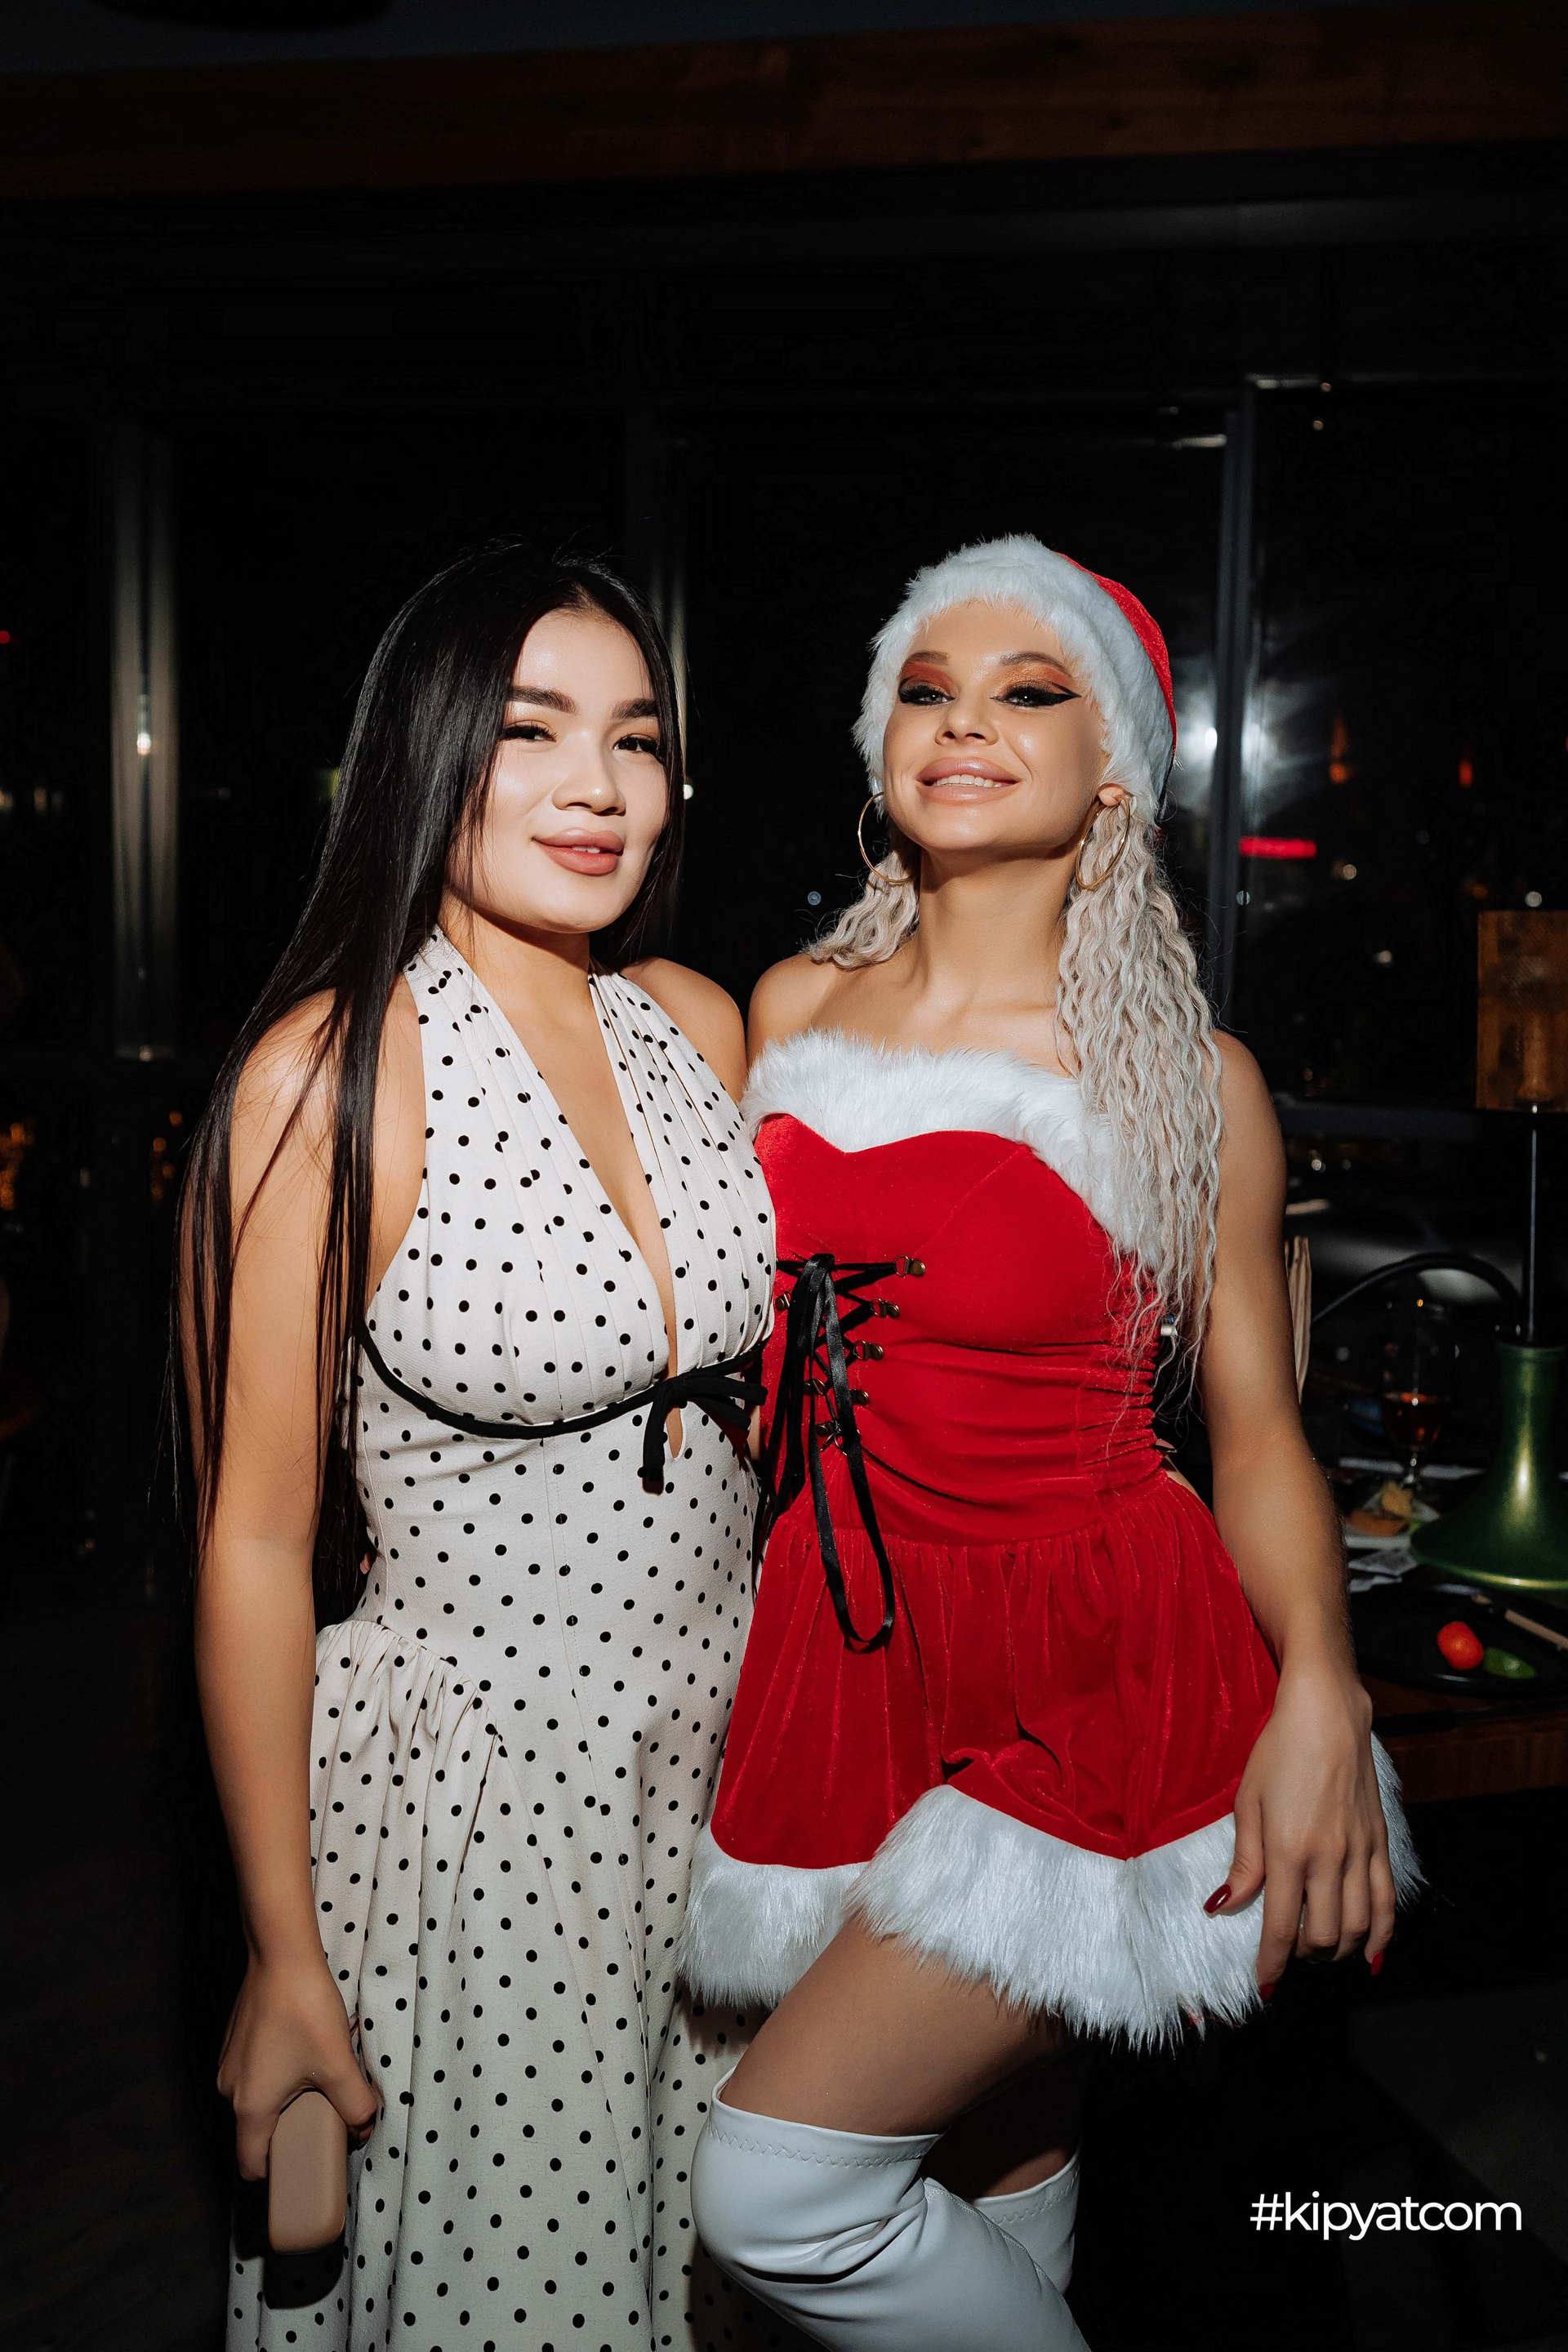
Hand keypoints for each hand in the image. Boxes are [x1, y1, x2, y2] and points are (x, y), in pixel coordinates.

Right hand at [216, 1950, 380, 2179]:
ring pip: (258, 2102)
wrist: (280, 1954)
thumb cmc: (304, 2010)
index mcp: (249, 2108)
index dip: (278, 2175)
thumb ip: (355, 2104)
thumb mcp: (338, 2062)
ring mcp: (229, 2064)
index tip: (305, 2164)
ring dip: (286, 2101)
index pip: (252, 2166)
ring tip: (319, 2081)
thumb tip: (365, 2126)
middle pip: (256, 2134)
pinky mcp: (236, 2043)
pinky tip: (305, 2055)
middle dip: (290, 2132)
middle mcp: (230, 2090)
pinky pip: (256, 2075)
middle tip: (324, 2118)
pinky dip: (279, 2077)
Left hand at [1206, 1661, 1396, 1992]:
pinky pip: (1388, 1902)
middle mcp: (1329, 1858)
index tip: (1264, 1983)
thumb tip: (1224, 1905)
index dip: (1273, 1964)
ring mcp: (1361, 1852)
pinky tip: (1368, 1951)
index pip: (1282, 1928)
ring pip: (1357, 1926)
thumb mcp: (1247, 1802)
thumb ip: (1243, 1861)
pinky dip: (1381, 1935)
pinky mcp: (1381, 1843)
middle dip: (1303, 1957)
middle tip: (1288, 1954)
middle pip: (1322, 1936)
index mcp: (1289, 1850)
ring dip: (1338, 1950)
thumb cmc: (1278, 1751)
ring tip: (1319, 1950)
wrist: (1328, 1714)